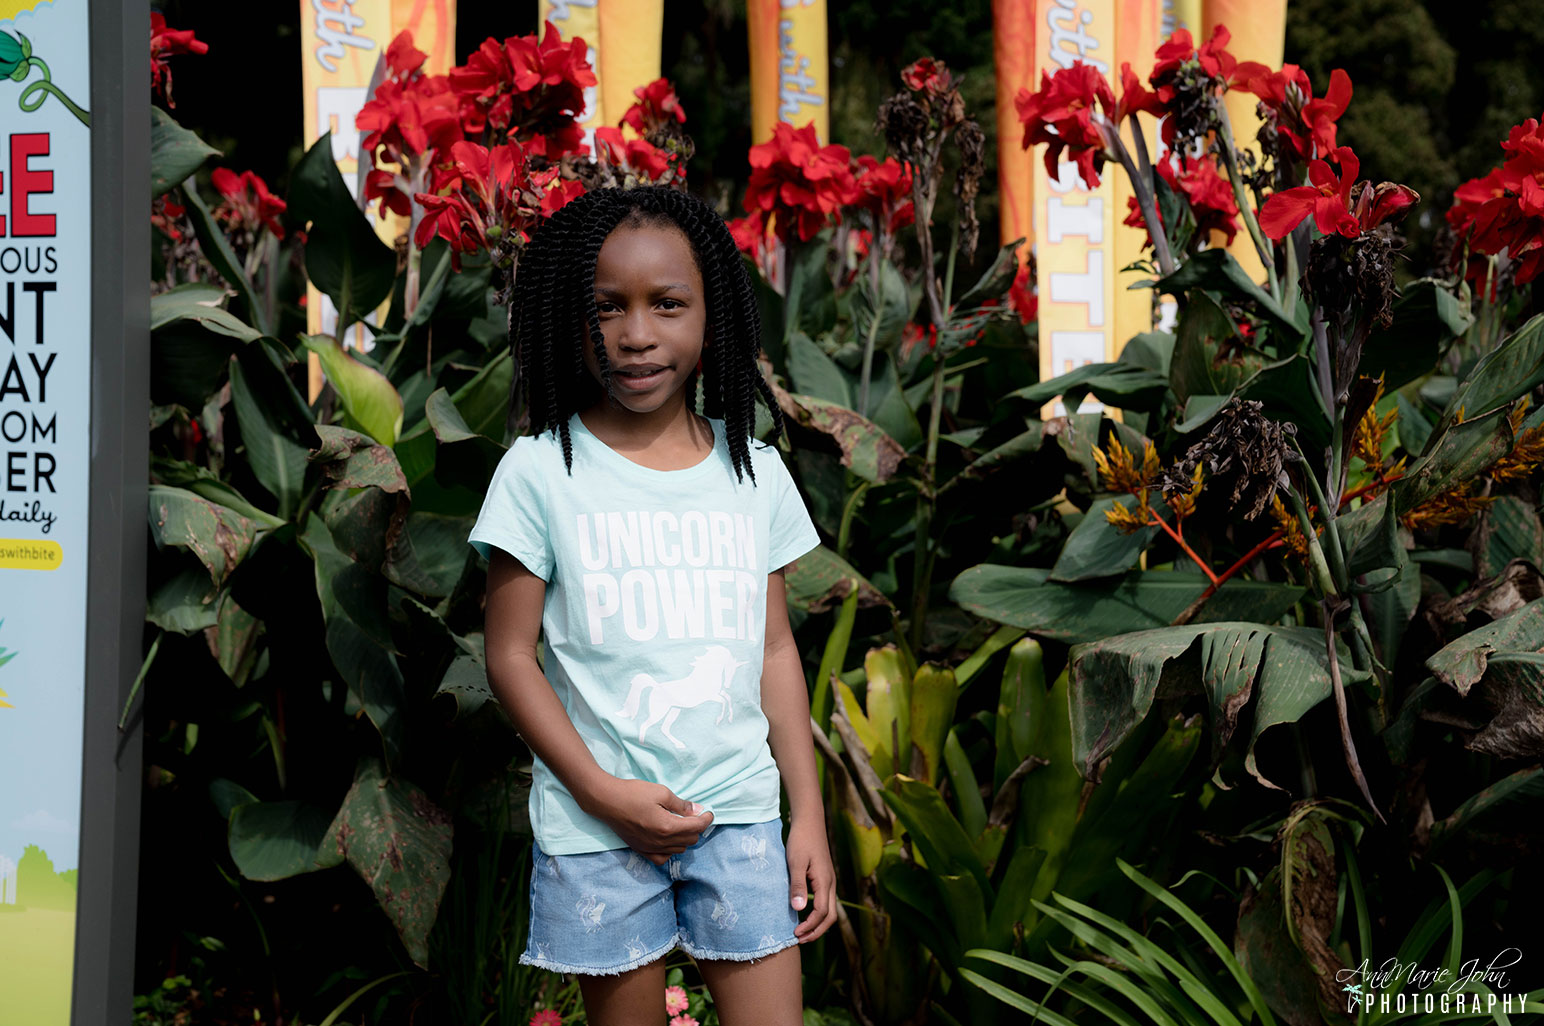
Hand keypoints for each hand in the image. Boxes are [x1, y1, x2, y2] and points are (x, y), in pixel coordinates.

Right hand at [587, 777, 713, 865]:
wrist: (607, 801)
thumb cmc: (633, 793)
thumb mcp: (661, 792)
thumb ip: (681, 805)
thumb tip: (697, 811)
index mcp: (667, 827)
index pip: (696, 828)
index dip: (706, 819)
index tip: (709, 811)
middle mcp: (660, 842)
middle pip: (690, 840)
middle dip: (696, 828)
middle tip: (694, 815)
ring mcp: (650, 848)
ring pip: (678, 850)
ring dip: (685, 839)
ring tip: (681, 825)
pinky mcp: (641, 850)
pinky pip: (662, 858)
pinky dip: (670, 851)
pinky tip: (668, 840)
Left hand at [786, 818, 836, 942]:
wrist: (810, 821)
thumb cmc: (801, 840)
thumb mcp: (795, 862)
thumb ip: (797, 886)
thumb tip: (798, 910)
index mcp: (825, 882)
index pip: (821, 913)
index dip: (809, 926)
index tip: (794, 933)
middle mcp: (830, 884)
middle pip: (830, 917)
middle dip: (816, 931)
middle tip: (799, 939)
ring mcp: (829, 881)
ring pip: (829, 910)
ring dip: (817, 924)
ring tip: (801, 932)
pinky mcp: (825, 877)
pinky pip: (825, 902)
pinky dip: (817, 914)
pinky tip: (803, 913)